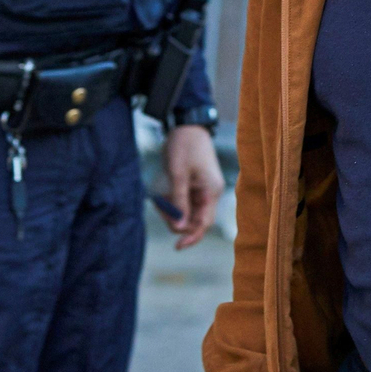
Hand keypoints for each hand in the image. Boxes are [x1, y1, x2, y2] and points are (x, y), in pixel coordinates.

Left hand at [162, 124, 224, 248]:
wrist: (188, 125)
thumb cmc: (184, 147)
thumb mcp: (178, 174)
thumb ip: (179, 202)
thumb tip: (179, 228)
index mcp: (210, 192)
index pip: (204, 224)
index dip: (191, 237)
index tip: (176, 246)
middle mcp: (210, 193)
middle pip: (195, 220)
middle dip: (177, 220)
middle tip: (159, 208)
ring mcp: (204, 189)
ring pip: (189, 212)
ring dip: (174, 211)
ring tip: (160, 199)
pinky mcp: (196, 185)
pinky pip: (186, 202)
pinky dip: (175, 203)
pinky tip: (164, 195)